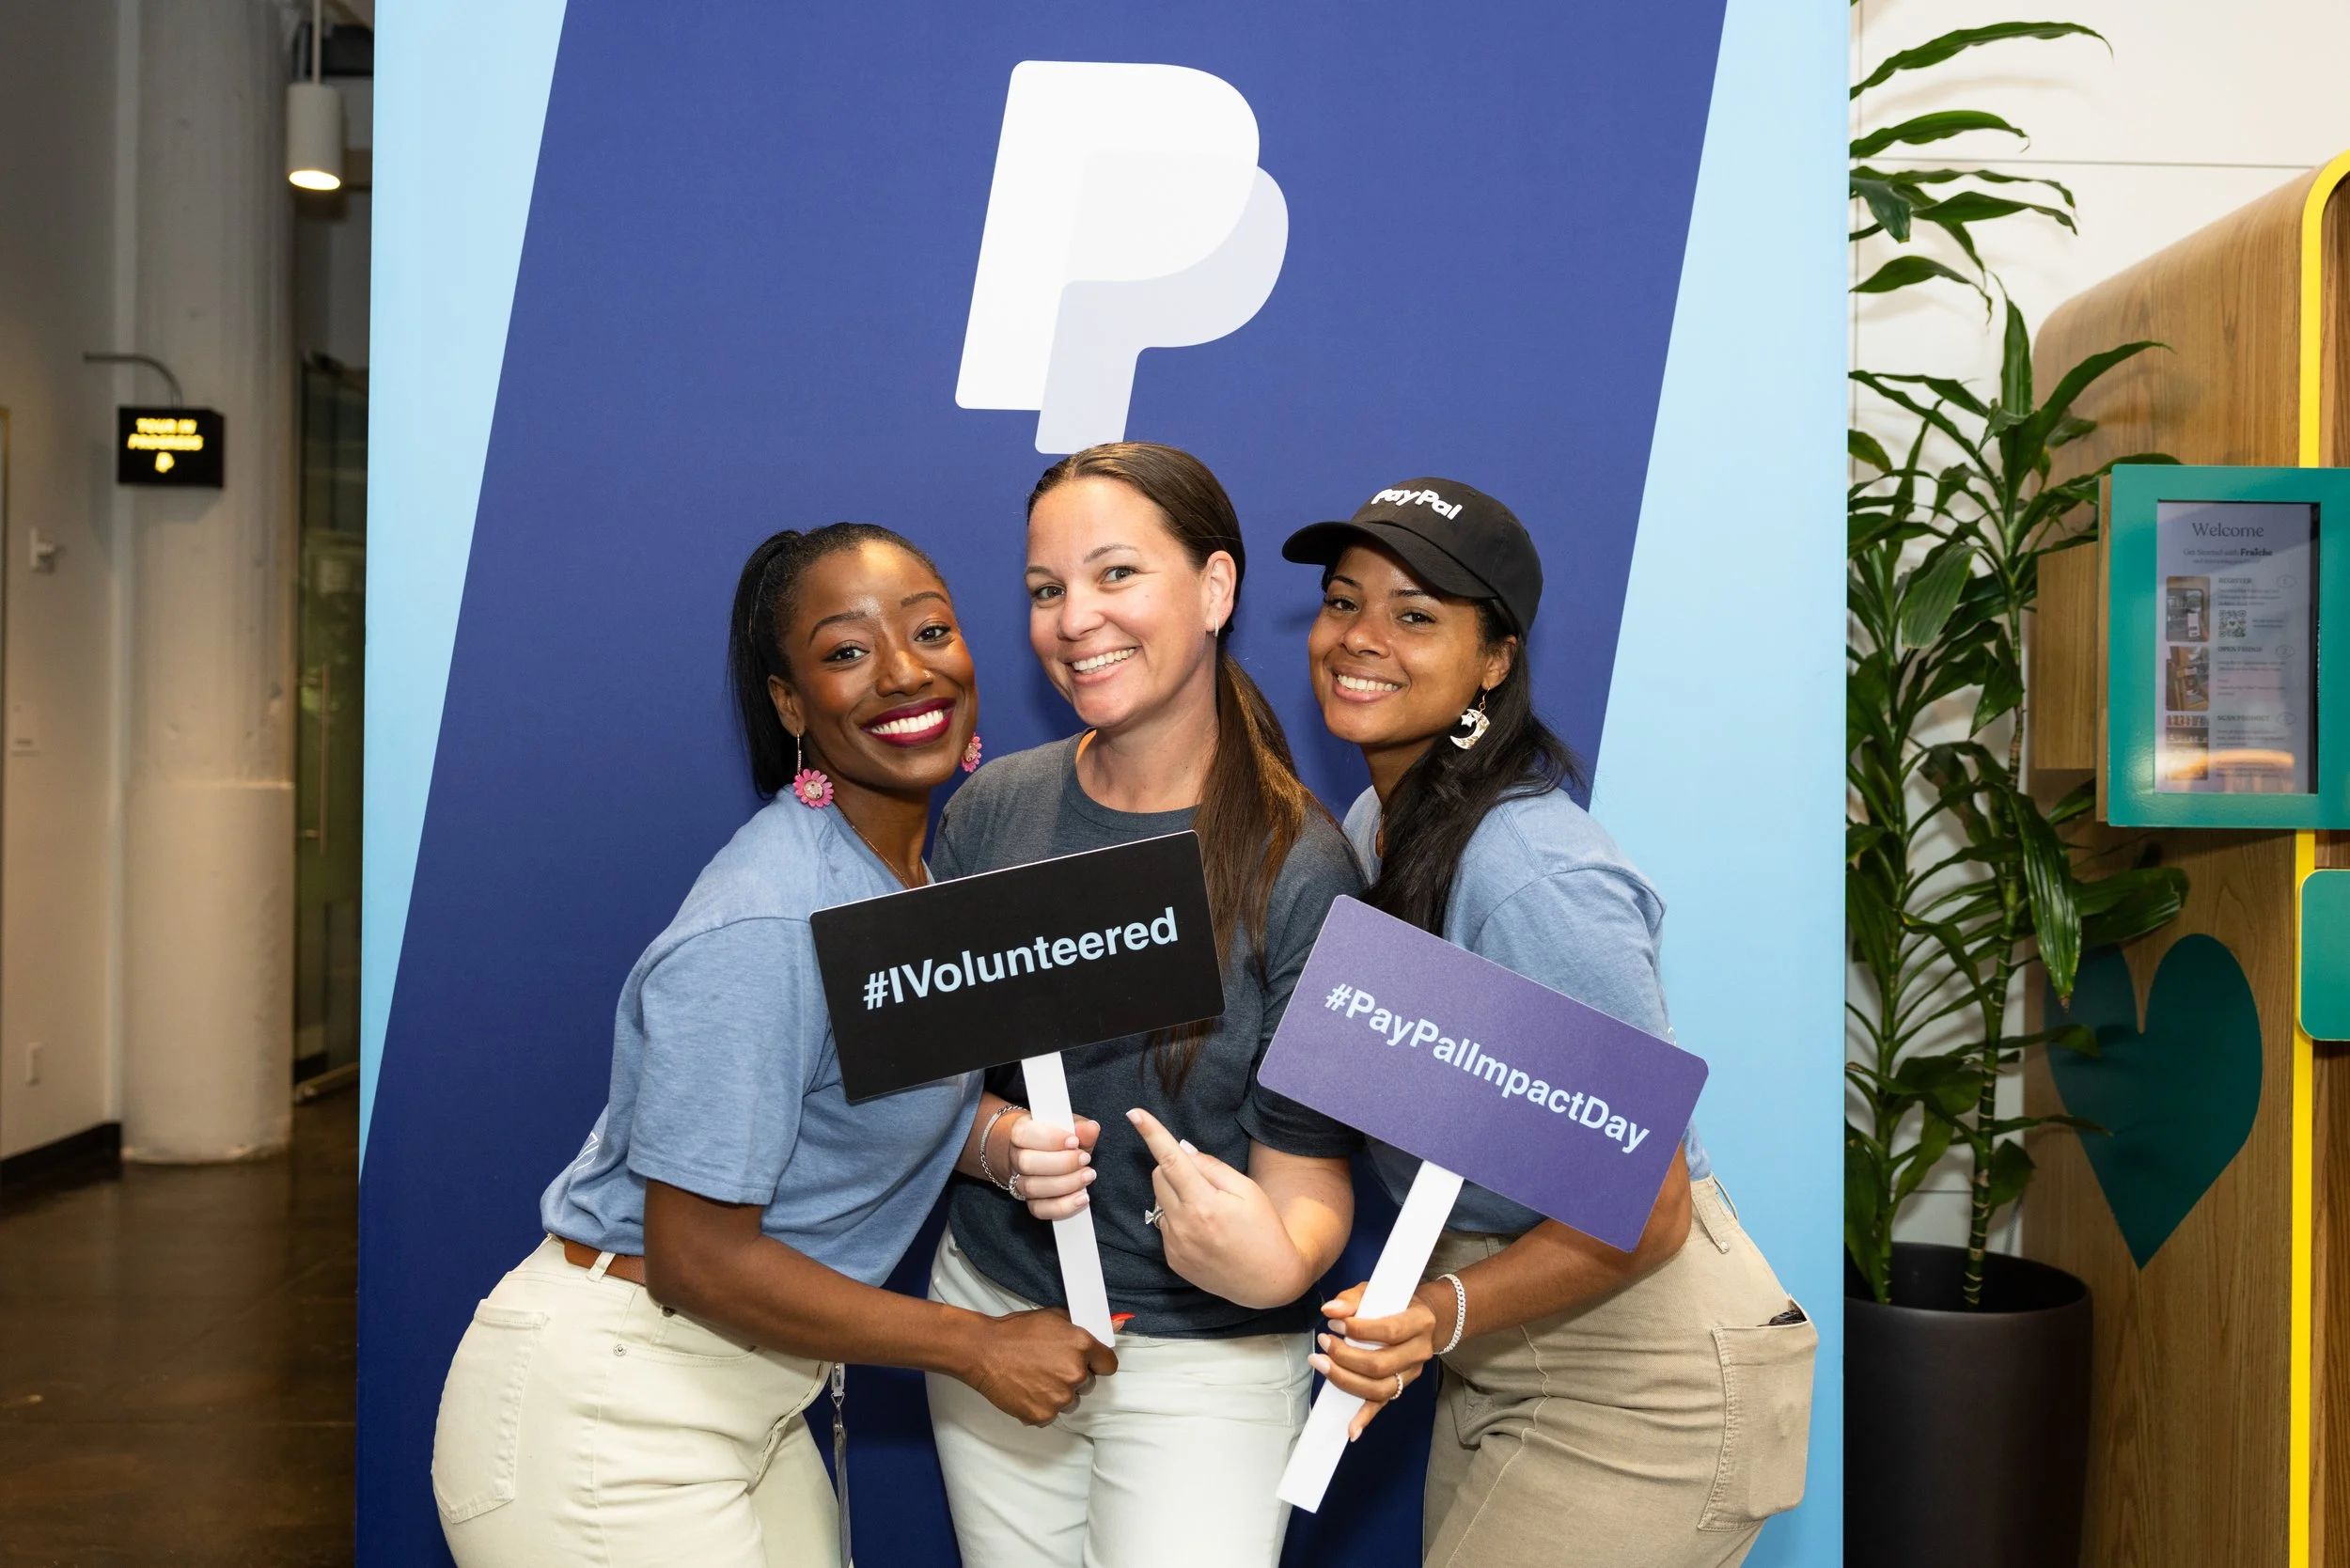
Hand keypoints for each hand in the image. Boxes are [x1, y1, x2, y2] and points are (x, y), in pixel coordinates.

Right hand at [961, 1307, 1118, 1425]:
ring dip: (1058, 1394)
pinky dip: (1041, 1406)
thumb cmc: (1015, 1332)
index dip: (1097, 1363)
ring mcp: (1060, 1397)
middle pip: (1089, 1384)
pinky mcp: (1043, 1415)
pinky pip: (1051, 1415)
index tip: (1088, 1364)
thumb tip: (1120, 1322)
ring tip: (1035, 1378)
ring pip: (1070, 1401)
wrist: (983, 1351)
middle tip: (1049, 1366)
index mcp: (1081, 1346)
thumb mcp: (1054, 1317)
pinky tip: (1027, 1390)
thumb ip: (1087, 1326)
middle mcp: (1075, 1373)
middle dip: (1073, 1377)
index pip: (1109, 1364)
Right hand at [1009, 1114, 1098, 1221]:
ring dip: (1066, 1184)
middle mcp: (1016, 1158)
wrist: (1049, 1158)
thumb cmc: (1062, 1141)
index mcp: (1021, 1133)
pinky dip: (1063, 1206)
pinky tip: (1082, 1198)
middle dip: (1062, 1163)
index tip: (1074, 1141)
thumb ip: (1082, 1129)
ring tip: (1088, 1176)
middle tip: (1085, 1159)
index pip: (1024, 1134)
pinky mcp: (1031, 1202)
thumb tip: (1091, 1128)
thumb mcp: (1072, 1130)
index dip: (1049, 1138)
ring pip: (1032, 1187)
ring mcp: (1020, 1182)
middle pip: (1027, 1163)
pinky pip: (1040, 1210)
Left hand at [1127, 1108, 1308, 1309]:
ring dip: (1176, 1195)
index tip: (1134, 1113)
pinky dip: (1178, 1219)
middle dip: (1174, 1168)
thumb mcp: (1248, 1191)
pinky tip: (1205, 1232)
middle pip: (1159, 1176)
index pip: (1170, 1160)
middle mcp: (1183, 1226)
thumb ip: (1212, 1168)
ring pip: (1160, 1200)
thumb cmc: (1265, 1231)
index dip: (1152, 1133)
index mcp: (1204, 1204)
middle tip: (1205, 1181)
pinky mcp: (1172, 1259)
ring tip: (1208, 1212)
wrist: (1269, 1282)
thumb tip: (1183, 1150)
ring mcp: (1175, 1245)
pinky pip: (1165, 1225)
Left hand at [1314, 1280, 1438, 1439]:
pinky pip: (1382, 1405)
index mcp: (1419, 1322)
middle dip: (1345, 1357)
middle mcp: (1419, 1351)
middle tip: (1324, 1342)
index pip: (1389, 1331)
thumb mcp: (1376, 1291)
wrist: (1423, 1319)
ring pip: (1380, 1389)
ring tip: (1321, 1363)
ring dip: (1346, 1380)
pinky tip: (1351, 1429)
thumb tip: (1330, 1310)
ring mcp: (1411, 1373)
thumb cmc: (1395, 1303)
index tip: (1334, 1323)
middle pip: (1380, 1364)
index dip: (1359, 1330)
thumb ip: (1352, 1298)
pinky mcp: (1401, 1386)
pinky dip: (1365, 1418)